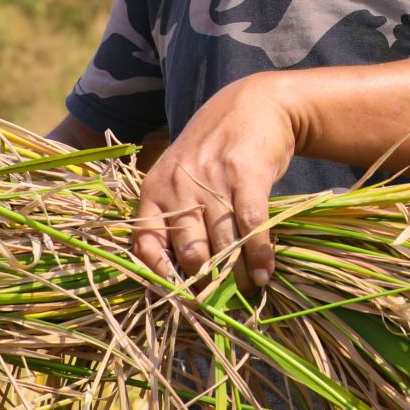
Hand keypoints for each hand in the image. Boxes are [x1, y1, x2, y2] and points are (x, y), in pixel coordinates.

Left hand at [131, 73, 296, 291]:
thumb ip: (176, 218)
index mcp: (154, 188)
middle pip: (190, 252)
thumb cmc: (214, 150)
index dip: (161, 277)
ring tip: (248, 294)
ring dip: (238, 276)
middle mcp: (178, 184)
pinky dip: (259, 254)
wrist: (254, 104)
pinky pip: (251, 225)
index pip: (145, 243)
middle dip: (206, 284)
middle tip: (220, 305)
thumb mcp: (181, 176)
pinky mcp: (245, 173)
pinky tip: (264, 272)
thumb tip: (185, 278)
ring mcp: (212, 178)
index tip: (179, 299)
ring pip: (224, 243)